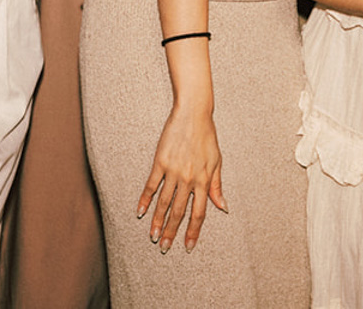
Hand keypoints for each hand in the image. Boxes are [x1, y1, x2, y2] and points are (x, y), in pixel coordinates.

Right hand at [138, 105, 226, 252]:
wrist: (193, 114)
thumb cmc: (207, 136)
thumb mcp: (217, 161)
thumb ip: (217, 185)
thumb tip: (223, 206)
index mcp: (203, 180)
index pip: (199, 212)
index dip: (193, 231)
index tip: (188, 246)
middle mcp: (188, 178)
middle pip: (179, 211)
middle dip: (172, 231)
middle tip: (165, 247)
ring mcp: (173, 170)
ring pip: (164, 202)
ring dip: (158, 221)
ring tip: (153, 236)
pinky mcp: (160, 162)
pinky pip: (151, 185)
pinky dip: (145, 199)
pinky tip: (139, 211)